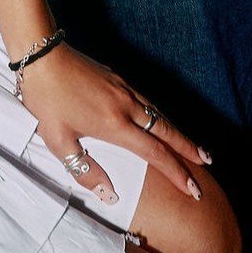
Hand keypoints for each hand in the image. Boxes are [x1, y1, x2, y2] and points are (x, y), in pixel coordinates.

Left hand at [17, 44, 208, 205]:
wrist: (43, 57)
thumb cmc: (47, 100)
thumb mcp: (59, 141)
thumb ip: (86, 170)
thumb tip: (109, 195)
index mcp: (114, 125)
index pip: (155, 154)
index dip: (177, 173)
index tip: (193, 189)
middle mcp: (126, 107)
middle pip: (167, 132)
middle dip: (190, 150)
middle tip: (208, 164)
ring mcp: (125, 90)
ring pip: (160, 115)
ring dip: (179, 132)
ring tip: (194, 147)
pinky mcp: (119, 79)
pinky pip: (149, 102)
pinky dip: (163, 117)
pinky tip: (163, 122)